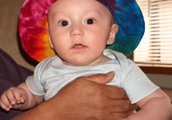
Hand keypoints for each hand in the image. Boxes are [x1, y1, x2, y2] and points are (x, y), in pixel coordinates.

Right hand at [0, 86, 25, 110]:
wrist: (17, 97)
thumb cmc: (20, 96)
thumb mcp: (23, 96)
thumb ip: (23, 98)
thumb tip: (22, 101)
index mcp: (14, 89)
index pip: (15, 91)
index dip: (17, 96)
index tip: (19, 102)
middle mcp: (8, 91)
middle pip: (8, 93)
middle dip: (11, 98)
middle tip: (13, 104)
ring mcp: (4, 95)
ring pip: (3, 97)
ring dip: (6, 103)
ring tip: (10, 107)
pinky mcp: (1, 99)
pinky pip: (0, 102)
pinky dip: (3, 106)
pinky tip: (8, 109)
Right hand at [12, 72, 131, 119]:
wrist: (61, 110)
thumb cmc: (69, 94)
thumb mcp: (82, 80)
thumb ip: (99, 77)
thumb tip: (112, 74)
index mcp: (100, 92)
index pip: (120, 91)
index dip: (124, 90)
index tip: (123, 89)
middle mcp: (104, 104)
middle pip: (124, 102)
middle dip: (128, 100)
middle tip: (128, 97)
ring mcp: (103, 114)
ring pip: (123, 112)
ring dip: (128, 108)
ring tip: (128, 105)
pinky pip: (116, 119)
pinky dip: (122, 116)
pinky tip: (121, 113)